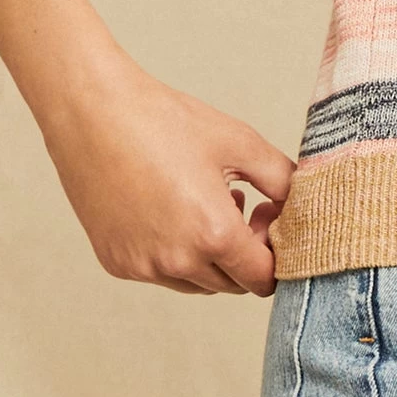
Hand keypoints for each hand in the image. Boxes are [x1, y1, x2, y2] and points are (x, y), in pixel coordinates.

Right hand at [41, 52, 293, 296]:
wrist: (92, 112)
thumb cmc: (164, 121)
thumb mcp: (238, 142)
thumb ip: (282, 179)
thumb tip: (304, 204)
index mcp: (214, 235)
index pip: (263, 279)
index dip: (275, 252)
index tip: (266, 215)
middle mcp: (177, 262)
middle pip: (232, 284)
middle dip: (245, 253)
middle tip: (241, 204)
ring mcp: (142, 267)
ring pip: (197, 283)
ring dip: (210, 256)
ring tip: (203, 203)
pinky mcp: (115, 263)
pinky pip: (161, 273)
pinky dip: (175, 252)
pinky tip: (169, 208)